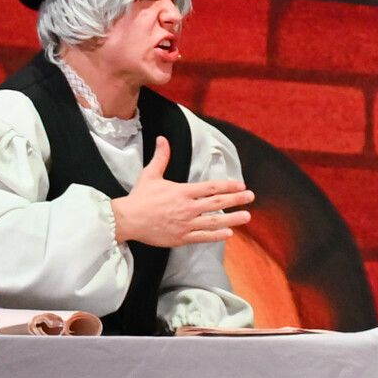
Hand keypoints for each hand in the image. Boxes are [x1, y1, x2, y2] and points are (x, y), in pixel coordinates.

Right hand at [110, 136, 253, 248]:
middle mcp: (187, 207)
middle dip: (236, 199)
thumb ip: (161, 158)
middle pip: (217, 203)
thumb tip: (162, 139)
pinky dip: (216, 235)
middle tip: (251, 197)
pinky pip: (202, 236)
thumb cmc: (139, 198)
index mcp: (182, 191)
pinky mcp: (181, 237)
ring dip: (232, 219)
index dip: (228, 185)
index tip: (241, 185)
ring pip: (214, 221)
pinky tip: (228, 233)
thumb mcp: (150, 175)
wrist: (126, 220)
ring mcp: (185, 224)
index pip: (211, 187)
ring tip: (246, 216)